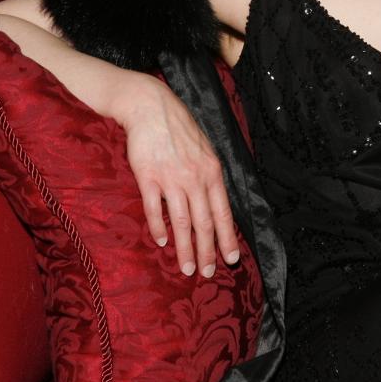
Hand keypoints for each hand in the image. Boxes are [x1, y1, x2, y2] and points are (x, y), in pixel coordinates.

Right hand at [109, 73, 241, 276]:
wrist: (152, 108)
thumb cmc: (180, 130)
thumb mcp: (205, 151)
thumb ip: (209, 177)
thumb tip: (215, 204)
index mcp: (212, 172)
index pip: (223, 212)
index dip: (228, 237)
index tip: (232, 258)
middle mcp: (195, 178)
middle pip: (204, 223)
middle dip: (208, 251)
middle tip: (209, 273)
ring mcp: (172, 178)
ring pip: (182, 222)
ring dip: (186, 249)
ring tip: (188, 268)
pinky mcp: (148, 177)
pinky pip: (155, 209)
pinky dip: (159, 228)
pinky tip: (162, 242)